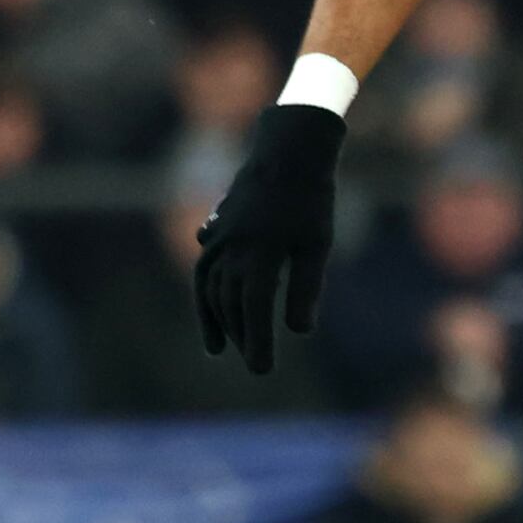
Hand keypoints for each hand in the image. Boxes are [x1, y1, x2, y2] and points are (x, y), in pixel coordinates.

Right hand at [195, 104, 346, 373]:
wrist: (288, 151)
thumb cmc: (310, 199)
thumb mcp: (317, 244)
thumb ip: (307, 288)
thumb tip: (300, 332)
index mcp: (260, 253)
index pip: (254, 310)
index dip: (257, 342)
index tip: (263, 371)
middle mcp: (233, 248)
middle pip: (230, 304)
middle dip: (241, 337)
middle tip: (255, 363)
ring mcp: (220, 238)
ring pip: (210, 288)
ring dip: (215, 320)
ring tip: (221, 348)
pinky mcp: (217, 230)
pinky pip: (204, 269)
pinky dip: (204, 293)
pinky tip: (210, 307)